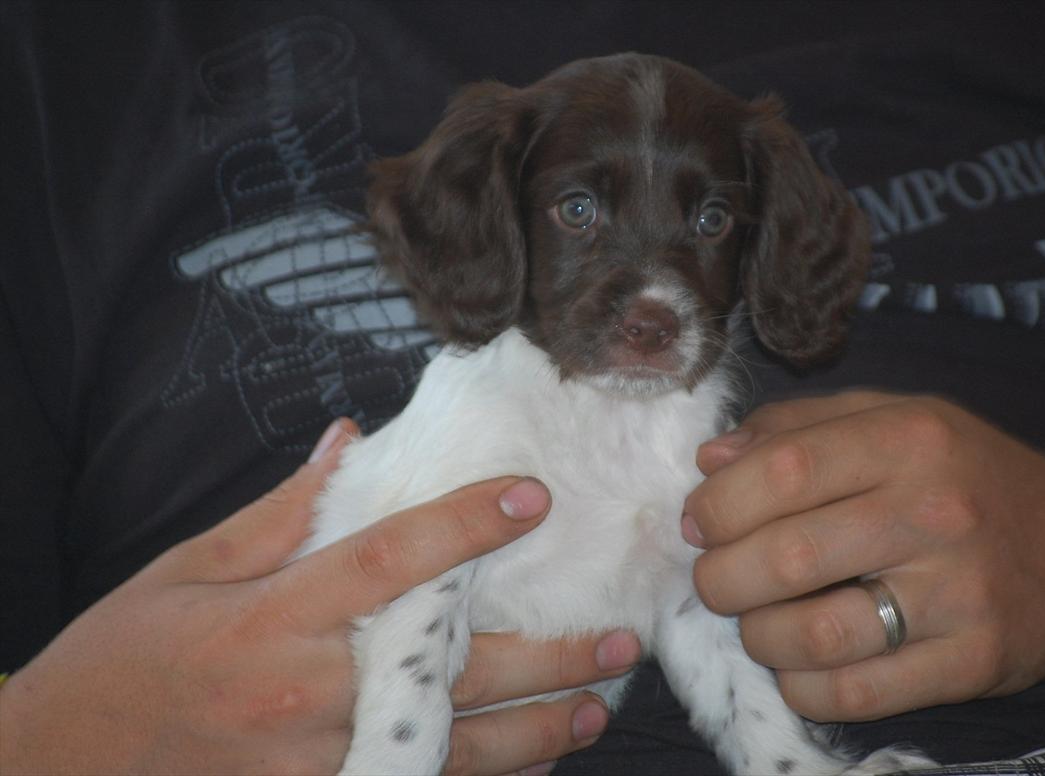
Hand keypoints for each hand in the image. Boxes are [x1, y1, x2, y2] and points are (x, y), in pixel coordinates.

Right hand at [0, 420, 637, 774]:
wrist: (56, 767)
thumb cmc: (126, 654)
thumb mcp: (188, 567)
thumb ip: (282, 511)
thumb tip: (351, 441)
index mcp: (274, 616)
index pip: (390, 560)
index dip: (468, 525)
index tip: (535, 496)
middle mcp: (304, 693)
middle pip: (448, 671)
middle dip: (542, 657)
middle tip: (615, 637)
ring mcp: (312, 765)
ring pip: (447, 751)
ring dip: (532, 733)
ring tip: (595, 710)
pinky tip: (529, 766)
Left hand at [683, 391, 1044, 721]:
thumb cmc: (965, 476)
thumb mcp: (892, 418)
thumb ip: (796, 427)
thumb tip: (709, 459)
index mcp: (906, 439)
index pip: (780, 470)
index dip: (718, 503)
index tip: (700, 522)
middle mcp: (933, 511)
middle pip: (786, 556)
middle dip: (721, 578)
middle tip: (717, 580)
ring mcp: (958, 593)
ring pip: (813, 634)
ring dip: (758, 637)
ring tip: (758, 623)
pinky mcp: (973, 662)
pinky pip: (856, 693)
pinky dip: (802, 688)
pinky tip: (797, 667)